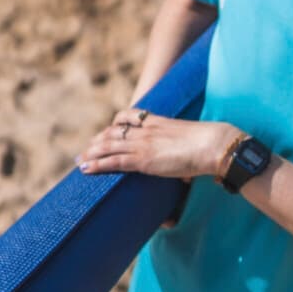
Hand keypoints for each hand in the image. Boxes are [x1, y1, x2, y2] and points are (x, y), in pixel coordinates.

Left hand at [78, 110, 237, 181]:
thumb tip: (187, 175)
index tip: (108, 131)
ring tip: (81, 160)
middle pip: (113, 131)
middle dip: (98, 141)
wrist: (212, 144)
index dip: (116, 124)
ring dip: (92, 153)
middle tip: (87, 150)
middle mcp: (146, 130)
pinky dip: (97, 164)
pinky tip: (86, 169)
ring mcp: (143, 144)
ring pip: (108, 145)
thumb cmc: (209, 145)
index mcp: (158, 121)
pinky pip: (113, 162)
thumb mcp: (191, 141)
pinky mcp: (142, 160)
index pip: (129, 116)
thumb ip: (183, 152)